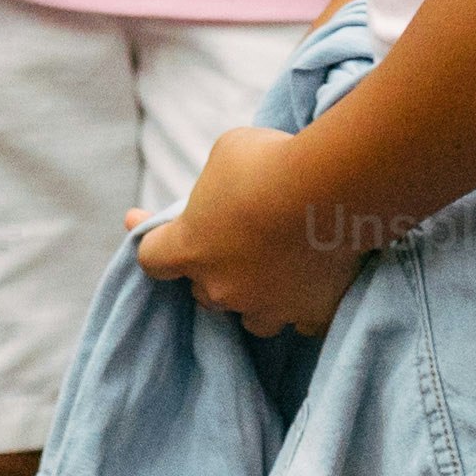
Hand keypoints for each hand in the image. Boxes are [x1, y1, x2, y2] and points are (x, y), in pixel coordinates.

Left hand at [129, 122, 365, 339]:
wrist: (333, 188)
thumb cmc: (272, 161)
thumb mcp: (230, 152)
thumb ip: (218, 179)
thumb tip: (227, 188)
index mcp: (191, 248)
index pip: (152, 258)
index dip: (153, 244)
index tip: (141, 224)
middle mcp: (222, 287)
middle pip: (203, 292)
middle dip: (213, 271)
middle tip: (235, 243)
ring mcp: (267, 306)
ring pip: (251, 318)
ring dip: (255, 299)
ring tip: (274, 276)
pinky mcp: (311, 313)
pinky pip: (301, 323)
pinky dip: (304, 307)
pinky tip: (313, 289)